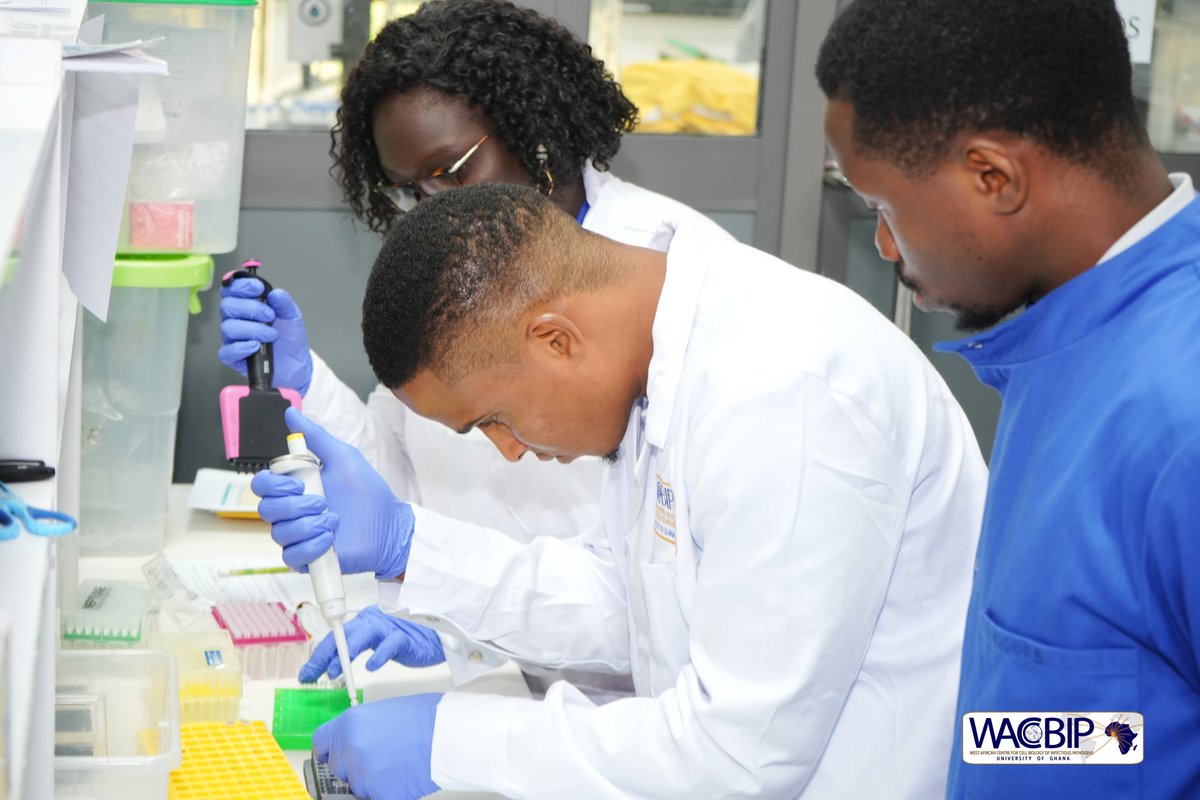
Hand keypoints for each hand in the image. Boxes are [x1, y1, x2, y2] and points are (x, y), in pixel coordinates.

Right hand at [218, 277, 313, 394]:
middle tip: (269, 316)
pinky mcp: (233, 357)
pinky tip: (256, 346)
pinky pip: (227, 351)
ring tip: (270, 335)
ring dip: (252, 329)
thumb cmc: (289, 339)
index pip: (231, 289)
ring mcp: (233, 339)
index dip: (241, 286)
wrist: (296, 364)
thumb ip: (284, 303)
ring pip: (228, 327)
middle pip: (227, 306)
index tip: (258, 288)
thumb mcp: (292, 316)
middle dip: (251, 308)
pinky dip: (242, 347)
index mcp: (246, 306)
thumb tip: (275, 293)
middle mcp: (236, 320)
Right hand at [251, 408, 414, 577]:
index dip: (271, 484)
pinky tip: (329, 538)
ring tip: (333, 521)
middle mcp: (292, 511)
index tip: (296, 483)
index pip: (262, 485)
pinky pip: (291, 556)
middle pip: (265, 509)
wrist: (389, 525)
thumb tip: (292, 414)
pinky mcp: (306, 558)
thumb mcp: (343, 458)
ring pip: (279, 533)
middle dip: (295, 506)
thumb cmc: (367, 492)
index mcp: (296, 487)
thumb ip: (316, 437)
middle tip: (322, 502)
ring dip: (308, 525)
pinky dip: (311, 546)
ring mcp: (297, 535)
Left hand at [299, 606, 444, 682]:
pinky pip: (389, 644)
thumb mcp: (375, 644)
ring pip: (363, 635)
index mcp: (364, 621)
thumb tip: (329, 665)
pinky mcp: (405, 637)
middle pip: (343, 634)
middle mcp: (373, 621)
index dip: (319, 654)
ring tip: (334, 671)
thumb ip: (354, 649)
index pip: (336, 636)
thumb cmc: (406, 640)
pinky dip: (379, 655)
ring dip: (346, 653)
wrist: (436, 636)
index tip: (307, 673)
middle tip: (312, 673)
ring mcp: (389, 627)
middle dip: (324, 655)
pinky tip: (371, 666)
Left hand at [314, 694, 442, 799]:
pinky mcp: (378, 795)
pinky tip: (402, 778)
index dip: (327, 750)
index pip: (321, 742)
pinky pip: (374, 797)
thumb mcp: (384, 712)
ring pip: (357, 786)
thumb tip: (354, 742)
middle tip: (379, 759)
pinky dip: (386, 791)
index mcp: (349, 724)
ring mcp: (362, 775)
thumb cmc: (426, 718)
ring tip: (397, 766)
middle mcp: (350, 749)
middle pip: (339, 767)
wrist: (448, 735)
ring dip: (371, 781)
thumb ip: (362, 729)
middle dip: (354, 766)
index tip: (328, 755)